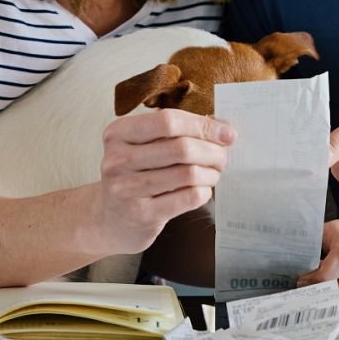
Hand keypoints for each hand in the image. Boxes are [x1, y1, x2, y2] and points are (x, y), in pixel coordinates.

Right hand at [89, 109, 234, 255]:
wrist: (111, 218)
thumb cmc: (137, 174)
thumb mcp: (145, 146)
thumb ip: (177, 132)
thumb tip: (223, 128)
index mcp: (118, 133)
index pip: (168, 121)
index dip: (203, 126)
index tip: (227, 133)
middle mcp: (117, 160)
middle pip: (181, 148)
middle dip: (212, 151)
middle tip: (223, 157)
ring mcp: (126, 189)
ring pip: (188, 173)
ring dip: (210, 173)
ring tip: (213, 174)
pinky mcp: (141, 214)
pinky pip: (188, 197)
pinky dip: (204, 191)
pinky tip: (202, 190)